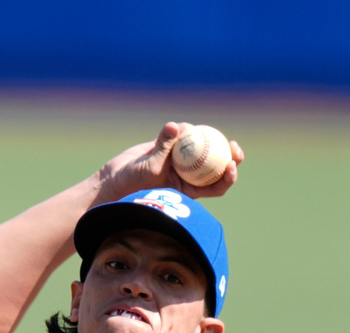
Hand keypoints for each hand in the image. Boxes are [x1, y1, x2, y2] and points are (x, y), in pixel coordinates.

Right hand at [97, 122, 243, 203]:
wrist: (115, 180)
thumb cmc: (132, 185)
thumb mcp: (149, 169)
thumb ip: (163, 148)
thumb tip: (176, 125)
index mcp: (189, 189)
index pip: (215, 186)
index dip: (228, 177)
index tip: (231, 166)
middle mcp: (188, 175)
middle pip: (215, 165)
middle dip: (229, 156)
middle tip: (234, 146)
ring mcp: (180, 160)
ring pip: (200, 147)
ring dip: (204, 138)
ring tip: (200, 130)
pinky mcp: (169, 147)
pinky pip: (182, 135)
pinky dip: (181, 130)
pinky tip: (176, 127)